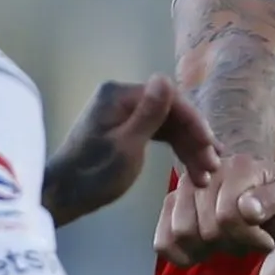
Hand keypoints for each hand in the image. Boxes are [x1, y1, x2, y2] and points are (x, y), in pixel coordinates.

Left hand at [45, 76, 218, 227]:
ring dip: (188, 148)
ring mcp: (123, 113)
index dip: (195, 123)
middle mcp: (122, 98)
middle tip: (213, 167)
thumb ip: (149, 114)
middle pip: (170, 113)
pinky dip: (173, 150)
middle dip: (194, 140)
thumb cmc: (93, 174)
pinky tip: (191, 167)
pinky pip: (156, 134)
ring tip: (206, 175)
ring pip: (166, 126)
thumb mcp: (126, 147)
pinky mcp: (123, 130)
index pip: (170, 100)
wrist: (62, 196)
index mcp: (120, 95)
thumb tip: (166, 78)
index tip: (212, 148)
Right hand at [153, 153, 274, 264]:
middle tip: (246, 239)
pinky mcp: (170, 204)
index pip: (228, 216)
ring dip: (208, 249)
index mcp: (239, 167)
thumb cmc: (274, 199)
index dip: (249, 238)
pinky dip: (182, 256)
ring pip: (182, 234)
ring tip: (226, 240)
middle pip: (206, 230)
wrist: (257, 189)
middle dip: (231, 244)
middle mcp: (206, 171)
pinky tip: (203, 251)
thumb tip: (248, 210)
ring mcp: (184, 187)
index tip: (266, 240)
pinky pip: (163, 242)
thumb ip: (274, 201)